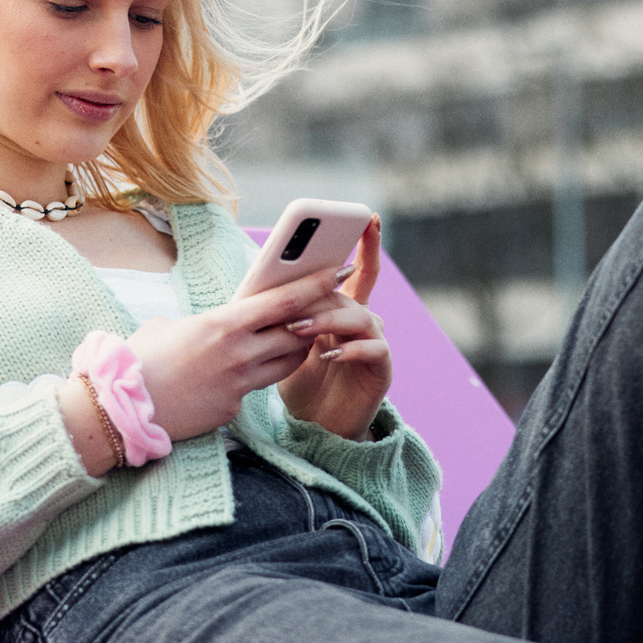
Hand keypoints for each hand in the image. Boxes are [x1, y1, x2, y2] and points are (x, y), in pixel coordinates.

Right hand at [60, 279, 324, 473]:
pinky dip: (257, 377)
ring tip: (296, 336)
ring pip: (287, 363)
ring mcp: (238, 384)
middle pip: (297, 333)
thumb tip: (216, 323)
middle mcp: (238, 353)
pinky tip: (241, 372)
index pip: (284, 301)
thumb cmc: (138, 360)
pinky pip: (257, 389)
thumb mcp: (170, 327)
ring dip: (296, 349)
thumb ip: (206, 322)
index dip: (316, 285)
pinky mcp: (232, 409)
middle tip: (328, 306)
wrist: (117, 410)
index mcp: (223, 324)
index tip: (339, 270)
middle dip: (315, 319)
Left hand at [278, 216, 391, 440]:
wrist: (316, 424)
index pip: (358, 269)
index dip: (366, 243)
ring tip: (299, 329)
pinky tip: (327, 354)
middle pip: (358, 288)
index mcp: (344, 308)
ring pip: (361, 316)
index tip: (367, 218)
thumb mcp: (287, 341)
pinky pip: (372, 348)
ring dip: (328, 319)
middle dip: (331, 284)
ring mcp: (376, 342)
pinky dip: (348, 348)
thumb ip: (286, 313)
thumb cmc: (300, 379)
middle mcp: (365, 319)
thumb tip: (261, 283)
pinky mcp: (381, 367)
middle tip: (308, 281)